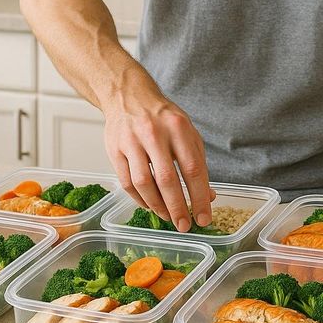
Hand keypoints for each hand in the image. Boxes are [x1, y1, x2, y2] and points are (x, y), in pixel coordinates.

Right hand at [101, 73, 212, 231]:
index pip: (192, 169)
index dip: (199, 197)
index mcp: (178, 128)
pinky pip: (127, 182)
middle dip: (178, 207)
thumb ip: (198, 163)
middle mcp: (154, 134)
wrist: (128, 97)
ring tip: (169, 218)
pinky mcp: (114, 150)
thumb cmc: (162, 118)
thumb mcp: (187, 133)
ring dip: (158, 206)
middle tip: (185, 226)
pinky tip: (151, 206)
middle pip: (167, 179)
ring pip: (144, 183)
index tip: (204, 217)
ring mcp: (131, 142)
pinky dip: (140, 199)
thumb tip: (208, 197)